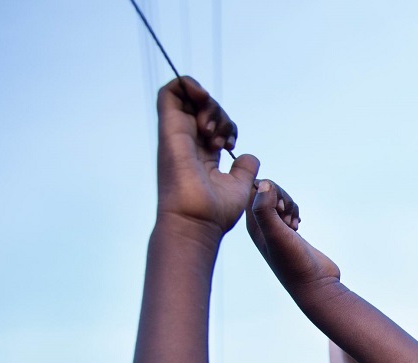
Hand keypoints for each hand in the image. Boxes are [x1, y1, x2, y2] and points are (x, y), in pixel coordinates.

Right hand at [155, 77, 259, 234]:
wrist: (196, 222)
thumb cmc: (214, 212)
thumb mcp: (238, 186)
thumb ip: (243, 169)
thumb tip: (248, 156)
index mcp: (199, 155)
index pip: (208, 124)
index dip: (225, 124)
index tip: (231, 144)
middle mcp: (185, 143)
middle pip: (200, 108)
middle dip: (219, 113)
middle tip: (225, 139)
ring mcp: (175, 135)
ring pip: (188, 97)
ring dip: (209, 105)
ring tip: (215, 133)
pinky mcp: (169, 129)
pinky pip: (170, 92)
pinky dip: (189, 86)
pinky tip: (204, 104)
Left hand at [246, 180, 340, 290]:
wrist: (314, 284)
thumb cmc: (293, 262)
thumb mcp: (275, 234)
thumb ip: (264, 208)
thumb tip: (264, 183)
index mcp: (252, 225)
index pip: (252, 191)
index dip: (267, 189)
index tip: (278, 206)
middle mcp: (261, 226)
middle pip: (267, 192)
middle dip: (281, 196)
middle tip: (286, 215)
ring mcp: (275, 229)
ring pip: (279, 200)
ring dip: (290, 205)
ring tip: (293, 224)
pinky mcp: (289, 232)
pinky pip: (288, 210)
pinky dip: (295, 212)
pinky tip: (298, 226)